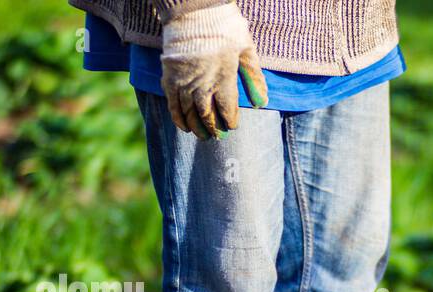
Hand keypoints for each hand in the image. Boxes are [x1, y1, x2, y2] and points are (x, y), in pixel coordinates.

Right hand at [160, 3, 267, 139]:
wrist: (194, 7)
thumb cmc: (224, 26)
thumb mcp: (246, 48)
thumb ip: (254, 77)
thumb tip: (262, 103)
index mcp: (224, 77)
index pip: (227, 108)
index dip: (230, 121)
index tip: (231, 126)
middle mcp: (203, 82)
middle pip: (207, 114)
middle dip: (212, 128)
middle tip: (216, 137)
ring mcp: (184, 79)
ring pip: (189, 111)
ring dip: (195, 126)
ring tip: (201, 136)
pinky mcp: (170, 74)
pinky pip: (171, 101)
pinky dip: (176, 115)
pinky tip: (182, 125)